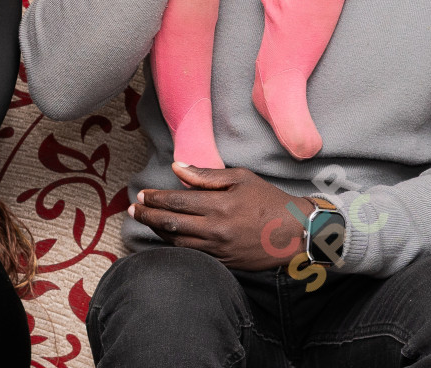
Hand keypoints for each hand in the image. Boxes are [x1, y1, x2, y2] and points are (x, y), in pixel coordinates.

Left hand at [131, 162, 313, 270]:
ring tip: (145, 221)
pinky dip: (175, 245)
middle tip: (134, 209)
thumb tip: (178, 168)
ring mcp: (218, 249)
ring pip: (178, 242)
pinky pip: (192, 254)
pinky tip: (166, 237)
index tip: (143, 194)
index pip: (177, 202)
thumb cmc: (269, 200)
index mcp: (219, 205)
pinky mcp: (223, 262)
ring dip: (157, 231)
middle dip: (148, 216)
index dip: (156, 198)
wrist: (295, 232)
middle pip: (171, 223)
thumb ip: (207, 175)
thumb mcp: (241, 178)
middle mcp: (215, 229)